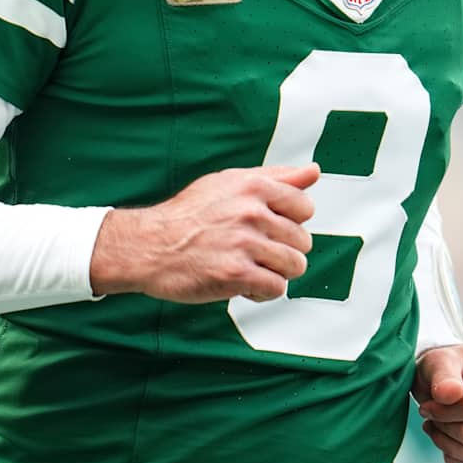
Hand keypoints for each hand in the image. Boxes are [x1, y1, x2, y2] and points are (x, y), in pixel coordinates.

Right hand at [90, 164, 317, 302]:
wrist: (149, 245)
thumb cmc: (189, 215)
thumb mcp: (230, 183)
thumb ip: (277, 177)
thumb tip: (313, 172)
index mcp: (253, 186)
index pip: (305, 207)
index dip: (290, 222)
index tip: (269, 227)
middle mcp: (251, 212)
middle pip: (302, 240)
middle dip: (282, 250)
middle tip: (253, 251)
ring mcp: (244, 243)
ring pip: (294, 265)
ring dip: (275, 272)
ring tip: (250, 267)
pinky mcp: (236, 274)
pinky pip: (276, 288)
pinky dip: (262, 291)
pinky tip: (244, 283)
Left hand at [413, 345, 462, 462]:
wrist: (455, 382)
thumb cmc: (447, 368)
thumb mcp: (437, 361)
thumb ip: (441, 375)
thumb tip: (450, 393)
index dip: (442, 412)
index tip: (427, 405)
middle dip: (443, 428)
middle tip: (431, 415)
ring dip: (446, 444)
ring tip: (438, 426)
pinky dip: (456, 459)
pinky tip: (449, 440)